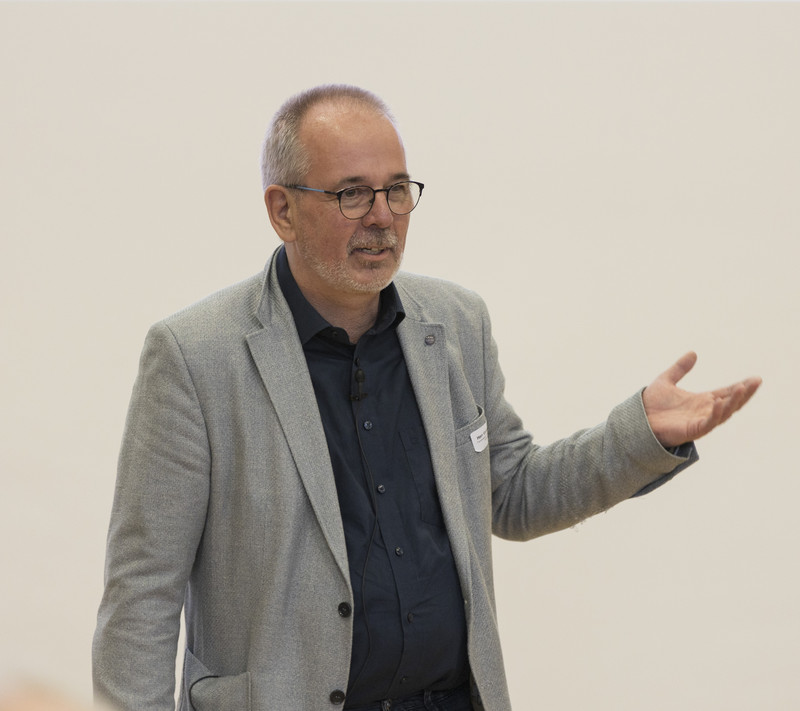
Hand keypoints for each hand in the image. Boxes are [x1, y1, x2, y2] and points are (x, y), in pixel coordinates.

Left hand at [642, 352, 761, 447]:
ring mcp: (699, 421)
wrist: (637, 419)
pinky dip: (716, 414)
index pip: (726, 392)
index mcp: (701, 401)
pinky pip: (708, 423)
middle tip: (756, 382)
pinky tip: (720, 403)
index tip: (754, 378)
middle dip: (744, 393)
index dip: (740, 386)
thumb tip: (693, 353)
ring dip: (734, 401)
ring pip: (724, 413)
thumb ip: (680, 368)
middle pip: (730, 402)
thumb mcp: (666, 380)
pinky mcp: (692, 430)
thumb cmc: (651, 404)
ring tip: (743, 388)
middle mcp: (704, 411)